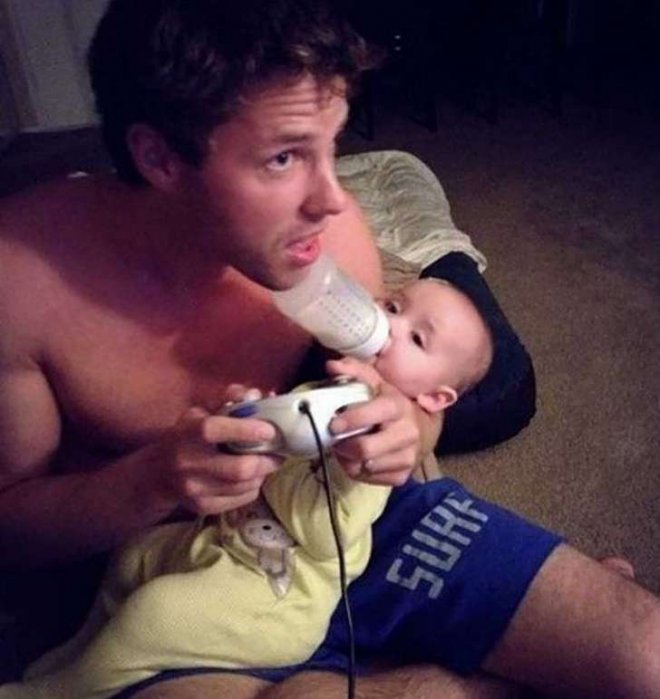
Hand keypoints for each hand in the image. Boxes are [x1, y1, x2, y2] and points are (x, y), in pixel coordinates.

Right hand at [148, 385, 281, 515]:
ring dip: (262, 473)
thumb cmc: (187, 437)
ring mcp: (194, 489)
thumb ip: (229, 400)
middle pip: (239, 468)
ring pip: (245, 485)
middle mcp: (187, 463)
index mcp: (186, 433)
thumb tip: (259, 395)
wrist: (159, 474)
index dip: (246, 430)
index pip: (215, 430)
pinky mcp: (203, 507)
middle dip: (267, 460)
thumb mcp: (200, 413)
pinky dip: (253, 486)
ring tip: (266, 462)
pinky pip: (242, 499)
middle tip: (278, 452)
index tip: (270, 430)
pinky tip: (251, 477)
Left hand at [326, 357, 420, 485]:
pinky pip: (369, 480)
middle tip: (335, 440)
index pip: (373, 415)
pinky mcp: (402, 476)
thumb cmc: (391, 404)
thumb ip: (354, 372)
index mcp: (398, 407)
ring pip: (364, 467)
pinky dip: (357, 471)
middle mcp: (406, 433)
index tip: (333, 425)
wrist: (422, 429)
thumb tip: (331, 365)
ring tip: (346, 448)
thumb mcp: (376, 384)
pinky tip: (357, 459)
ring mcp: (407, 457)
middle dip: (343, 446)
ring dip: (348, 459)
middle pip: (365, 449)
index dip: (351, 420)